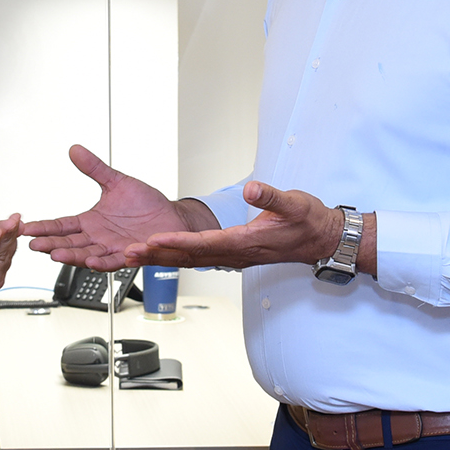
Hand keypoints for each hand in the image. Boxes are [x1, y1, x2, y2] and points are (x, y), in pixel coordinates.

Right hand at [21, 145, 214, 270]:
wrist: (172, 217)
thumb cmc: (147, 204)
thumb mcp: (116, 181)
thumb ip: (94, 168)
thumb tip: (75, 150)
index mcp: (91, 222)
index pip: (61, 226)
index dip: (44, 227)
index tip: (26, 228)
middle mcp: (98, 238)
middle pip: (69, 243)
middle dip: (51, 245)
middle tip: (35, 245)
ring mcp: (112, 248)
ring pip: (86, 255)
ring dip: (72, 256)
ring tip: (57, 255)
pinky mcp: (130, 255)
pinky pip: (114, 261)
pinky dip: (103, 263)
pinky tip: (91, 261)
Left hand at [126, 181, 372, 273]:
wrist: (320, 239)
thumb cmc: (308, 222)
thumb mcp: (294, 203)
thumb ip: (271, 197)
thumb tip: (252, 190)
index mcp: (245, 242)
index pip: (204, 243)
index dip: (177, 241)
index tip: (154, 240)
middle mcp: (234, 253)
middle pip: (189, 256)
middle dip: (158, 254)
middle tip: (128, 253)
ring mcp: (232, 256)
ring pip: (190, 259)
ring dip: (161, 257)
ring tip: (133, 255)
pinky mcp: (232, 253)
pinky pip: (198, 257)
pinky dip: (175, 256)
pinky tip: (159, 252)